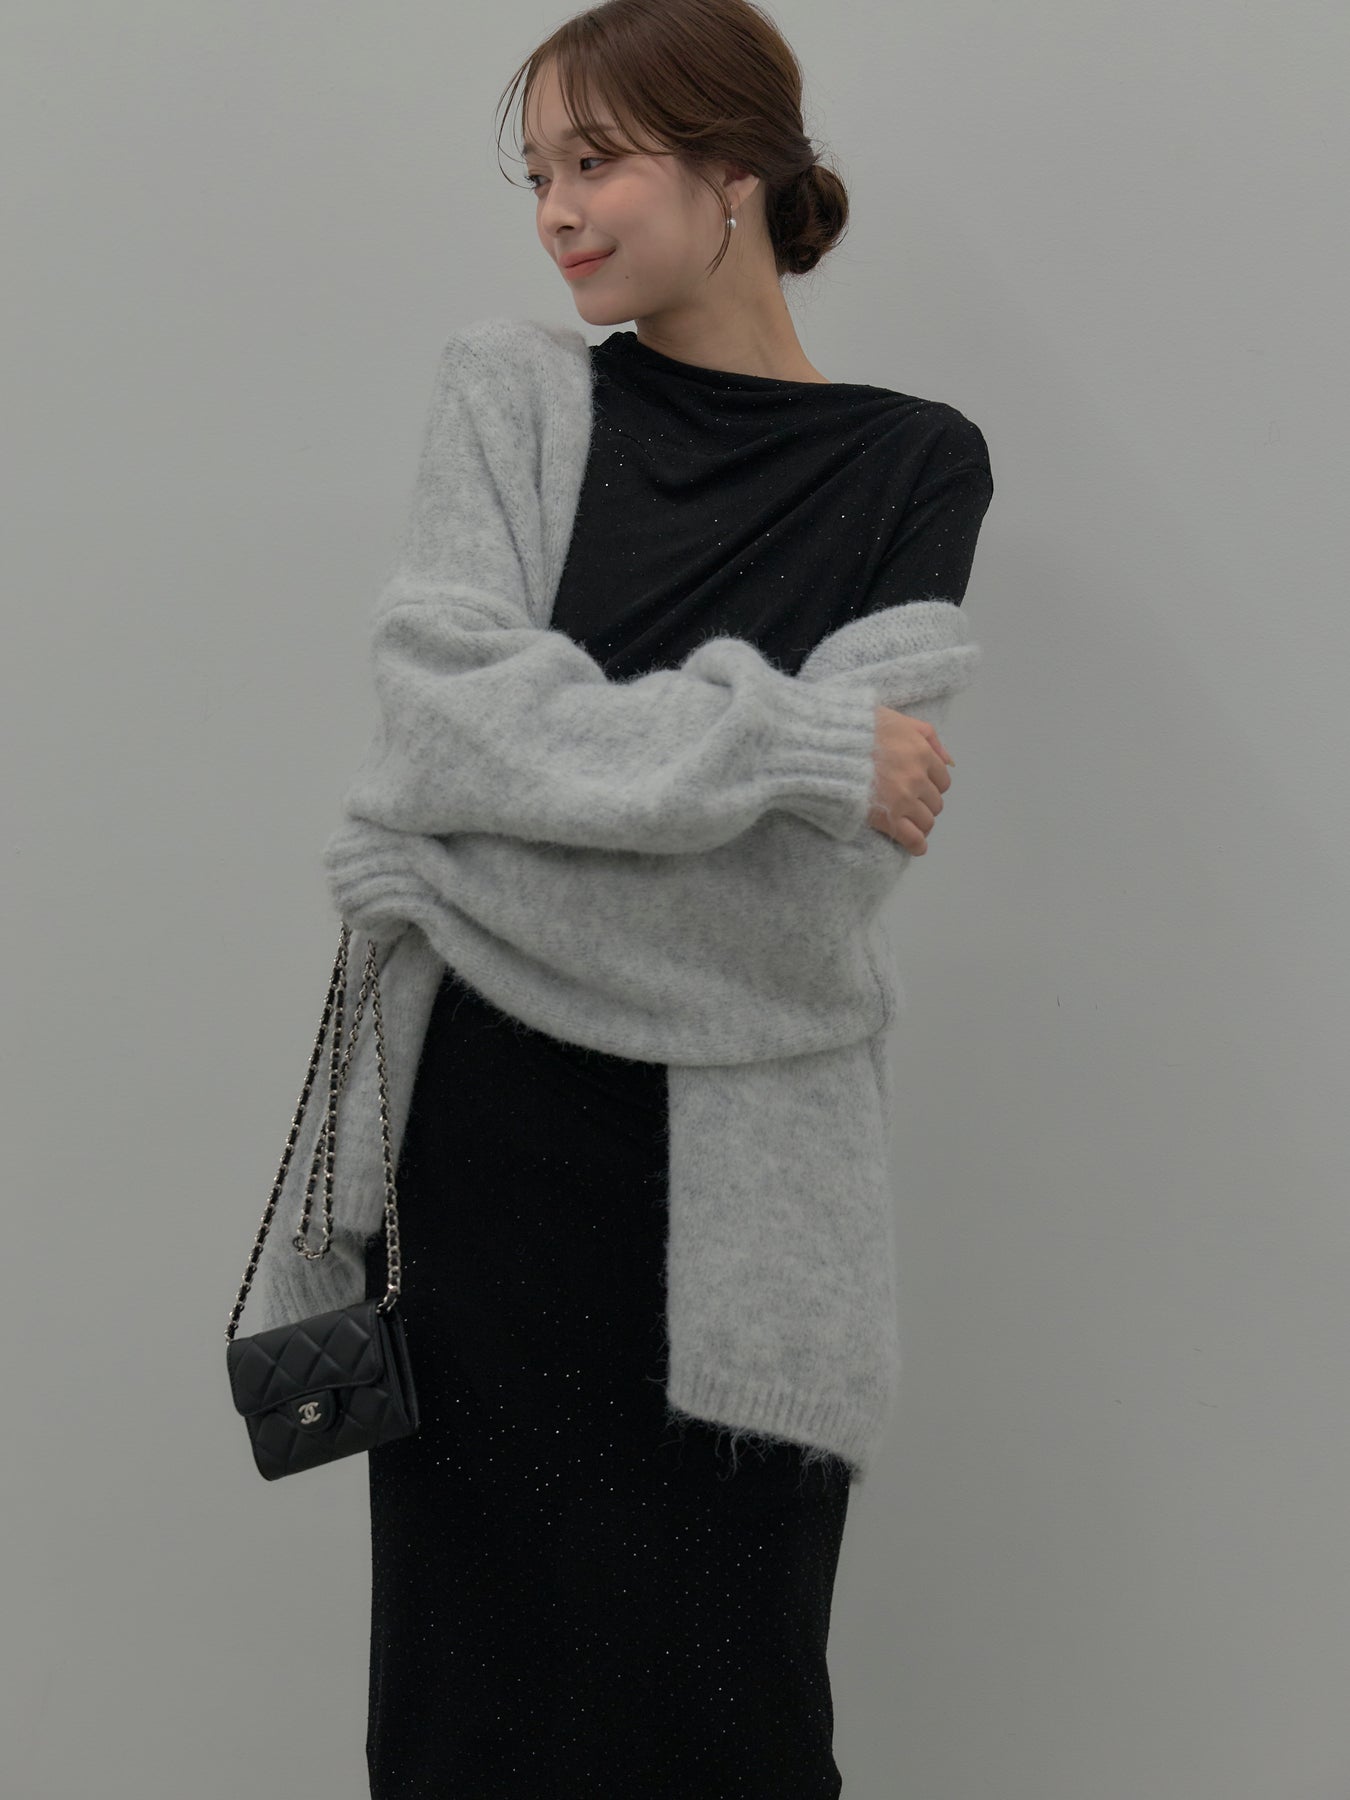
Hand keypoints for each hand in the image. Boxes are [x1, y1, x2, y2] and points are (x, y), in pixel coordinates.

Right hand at [867, 706, 954, 853]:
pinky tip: (915, 847)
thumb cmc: (859, 730)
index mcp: (922, 753)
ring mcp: (903, 799)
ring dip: (920, 824)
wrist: (828, 746)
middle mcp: (917, 777)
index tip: (920, 790)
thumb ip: (928, 737)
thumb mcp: (899, 720)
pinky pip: (912, 838)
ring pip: (926, 821)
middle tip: (909, 806)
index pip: (942, 780)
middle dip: (924, 805)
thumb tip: (950, 762)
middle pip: (935, 803)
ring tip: (908, 825)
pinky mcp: (888, 817)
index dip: (931, 786)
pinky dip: (916, 845)